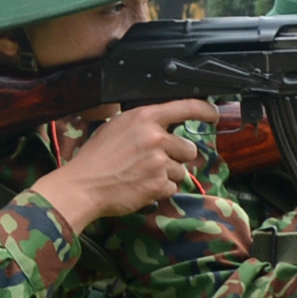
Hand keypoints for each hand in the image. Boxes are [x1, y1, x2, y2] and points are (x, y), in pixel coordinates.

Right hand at [30, 98, 216, 227]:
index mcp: (144, 117)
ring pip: (182, 171)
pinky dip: (159, 190)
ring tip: (142, 176)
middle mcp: (155, 136)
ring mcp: (158, 161)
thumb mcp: (116, 127)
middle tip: (155, 162)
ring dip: (167, 176)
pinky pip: (172, 188)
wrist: (83, 185)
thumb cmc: (95, 158)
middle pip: (189, 148)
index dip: (205, 110)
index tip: (214, 114)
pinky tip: (140, 187)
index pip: (185, 107)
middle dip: (177, 158)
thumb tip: (163, 127)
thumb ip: (143, 125)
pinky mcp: (158, 184)